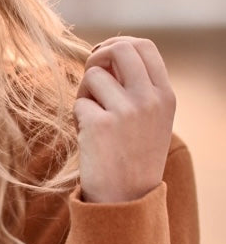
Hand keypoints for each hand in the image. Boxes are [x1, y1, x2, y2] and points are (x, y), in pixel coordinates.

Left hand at [73, 36, 175, 202]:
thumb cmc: (131, 157)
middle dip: (97, 56)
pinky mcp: (101, 125)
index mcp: (165, 96)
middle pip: (119, 49)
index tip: (103, 56)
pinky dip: (78, 117)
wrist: (126, 199)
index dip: (118, 44)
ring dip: (85, 94)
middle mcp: (150, 99)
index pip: (144, 47)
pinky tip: (88, 138)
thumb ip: (135, 87)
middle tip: (90, 77)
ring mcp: (127, 111)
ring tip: (92, 120)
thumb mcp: (148, 119)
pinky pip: (79, 102)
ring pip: (93, 76)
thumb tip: (104, 54)